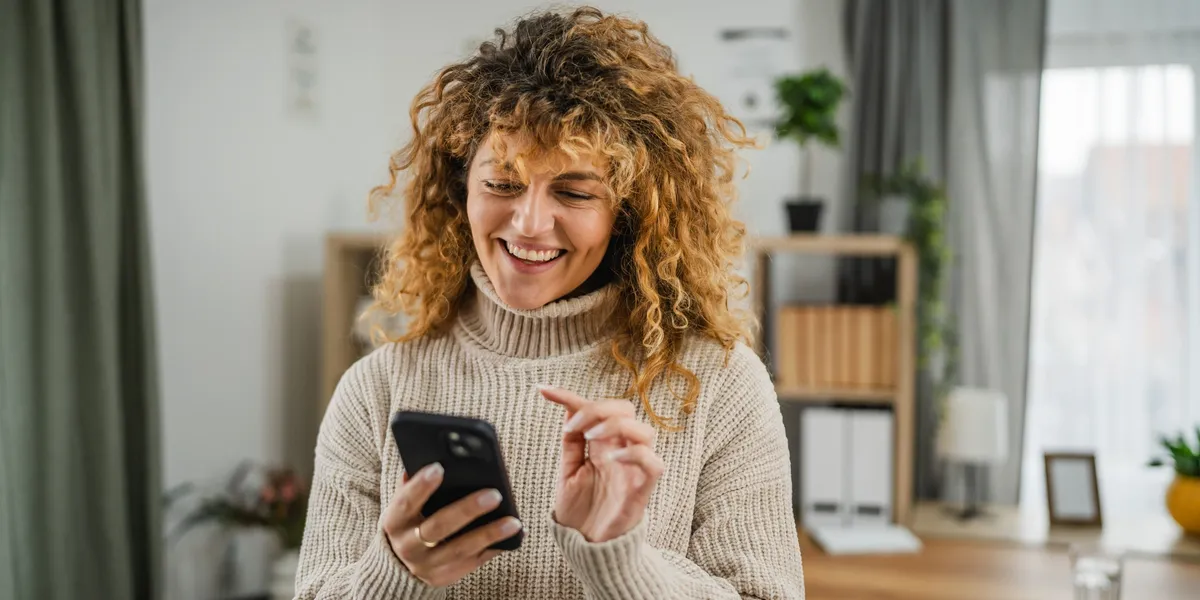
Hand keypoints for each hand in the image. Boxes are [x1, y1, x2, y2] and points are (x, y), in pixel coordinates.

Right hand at [380, 463, 522, 586]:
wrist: (400, 564)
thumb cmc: (409, 522)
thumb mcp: (403, 506)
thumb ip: (413, 485)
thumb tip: (429, 457)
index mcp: (395, 522)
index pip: (405, 503)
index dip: (420, 486)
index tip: (439, 467)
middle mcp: (408, 546)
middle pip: (438, 527)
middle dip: (467, 510)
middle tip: (494, 494)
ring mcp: (428, 565)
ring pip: (460, 549)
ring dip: (489, 534)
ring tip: (513, 522)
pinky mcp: (446, 575)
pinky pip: (475, 562)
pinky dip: (496, 547)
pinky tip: (515, 535)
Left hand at [539, 386, 663, 542]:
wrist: (586, 548)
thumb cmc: (581, 512)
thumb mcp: (568, 471)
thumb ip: (572, 442)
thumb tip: (565, 407)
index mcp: (604, 445)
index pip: (595, 409)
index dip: (570, 396)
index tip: (543, 390)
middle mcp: (621, 452)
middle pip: (626, 410)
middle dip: (598, 409)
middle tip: (574, 425)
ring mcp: (634, 469)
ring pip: (645, 430)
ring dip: (615, 426)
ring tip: (591, 436)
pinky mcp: (642, 489)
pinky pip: (652, 464)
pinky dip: (635, 454)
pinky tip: (611, 458)